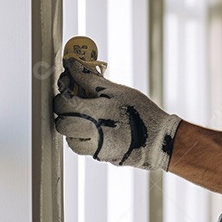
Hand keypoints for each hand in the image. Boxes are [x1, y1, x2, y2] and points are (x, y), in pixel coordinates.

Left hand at [53, 58, 180, 170]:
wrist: (160, 139)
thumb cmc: (141, 111)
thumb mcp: (118, 90)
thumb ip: (92, 79)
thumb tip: (73, 65)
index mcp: (97, 110)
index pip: (63, 102)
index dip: (62, 93)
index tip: (67, 86)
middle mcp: (93, 131)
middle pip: (61, 124)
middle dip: (64, 113)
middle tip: (74, 103)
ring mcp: (96, 147)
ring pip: (69, 139)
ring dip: (72, 127)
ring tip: (86, 118)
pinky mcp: (100, 156)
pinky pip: (82, 148)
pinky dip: (83, 138)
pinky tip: (95, 130)